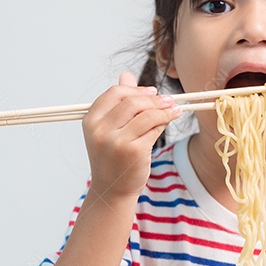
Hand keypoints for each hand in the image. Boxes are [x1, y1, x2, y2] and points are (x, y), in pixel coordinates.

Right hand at [82, 72, 180, 199]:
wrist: (112, 189)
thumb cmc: (112, 157)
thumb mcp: (108, 128)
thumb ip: (118, 102)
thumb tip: (127, 75)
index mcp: (90, 120)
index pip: (115, 93)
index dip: (136, 90)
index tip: (151, 92)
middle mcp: (100, 130)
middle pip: (132, 101)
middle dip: (154, 99)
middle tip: (168, 100)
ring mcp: (116, 141)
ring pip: (146, 114)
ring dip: (164, 110)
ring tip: (174, 110)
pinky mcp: (134, 151)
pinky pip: (154, 129)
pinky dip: (164, 122)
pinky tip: (169, 121)